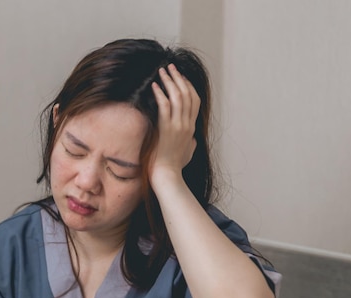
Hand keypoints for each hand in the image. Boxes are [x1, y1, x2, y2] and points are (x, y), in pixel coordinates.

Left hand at [149, 64, 200, 188]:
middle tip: (171, 67)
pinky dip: (161, 94)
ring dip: (170, 82)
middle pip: (188, 94)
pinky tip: (155, 86)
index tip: (180, 76)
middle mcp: (187, 124)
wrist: (167, 176)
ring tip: (162, 71)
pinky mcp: (167, 129)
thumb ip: (191, 143)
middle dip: (179, 78)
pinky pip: (165, 107)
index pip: (195, 101)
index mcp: (192, 128)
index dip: (188, 86)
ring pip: (178, 97)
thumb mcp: (188, 153)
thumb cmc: (174, 167)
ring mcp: (178, 126)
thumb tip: (193, 140)